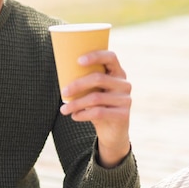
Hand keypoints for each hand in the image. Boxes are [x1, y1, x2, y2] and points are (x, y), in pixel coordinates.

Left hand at [60, 50, 131, 167]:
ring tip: (63, 109)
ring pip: (95, 98)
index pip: (110, 57)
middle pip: (98, 78)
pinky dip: (82, 114)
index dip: (95, 56)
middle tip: (63, 92)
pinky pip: (98, 112)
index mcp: (117, 72)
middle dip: (77, 85)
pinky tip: (74, 116)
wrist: (112, 131)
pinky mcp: (123, 115)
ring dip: (76, 104)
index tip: (78, 61)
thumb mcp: (93, 91)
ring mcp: (126, 99)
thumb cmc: (97, 105)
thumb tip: (62, 71)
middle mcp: (124, 84)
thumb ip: (85, 80)